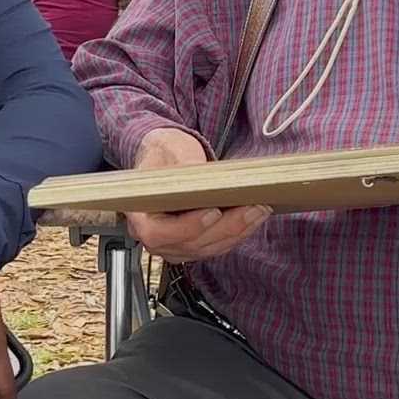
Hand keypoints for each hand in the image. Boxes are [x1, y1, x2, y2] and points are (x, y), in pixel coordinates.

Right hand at [126, 128, 271, 262]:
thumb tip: (203, 176)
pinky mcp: (193, 245)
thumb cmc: (163, 155)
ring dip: (237, 232)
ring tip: (259, 209)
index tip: (214, 212)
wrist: (165, 159)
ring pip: (208, 248)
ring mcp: (174, 246)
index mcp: (139, 216)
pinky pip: (216, 246)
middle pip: (191, 244)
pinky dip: (236, 234)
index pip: (159, 233)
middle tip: (253, 208)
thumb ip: (183, 164)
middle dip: (226, 227)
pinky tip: (253, 218)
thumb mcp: (170, 150)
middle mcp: (155, 237)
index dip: (188, 227)